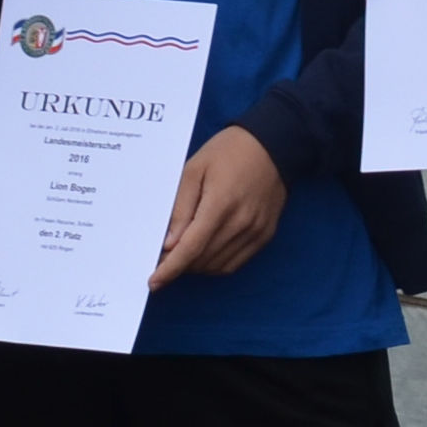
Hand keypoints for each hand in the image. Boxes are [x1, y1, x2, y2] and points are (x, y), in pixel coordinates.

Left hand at [151, 128, 286, 287]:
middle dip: (179, 264)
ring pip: (218, 265)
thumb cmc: (228, 152)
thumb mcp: (194, 170)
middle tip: (162, 257)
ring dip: (196, 266)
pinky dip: (215, 265)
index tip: (153, 282)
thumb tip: (169, 243)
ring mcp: (256, 232)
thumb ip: (181, 208)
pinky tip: (204, 253)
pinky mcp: (265, 236)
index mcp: (221, 204)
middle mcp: (241, 223)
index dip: (170, 268)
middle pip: (202, 260)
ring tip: (183, 253)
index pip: (191, 247)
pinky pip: (235, 262)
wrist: (274, 145)